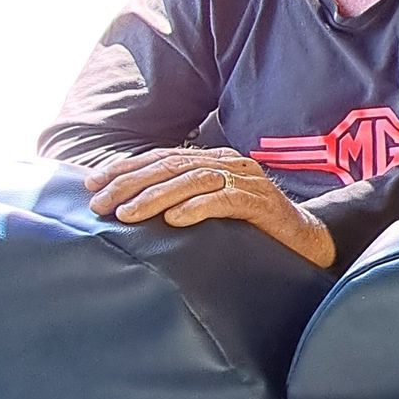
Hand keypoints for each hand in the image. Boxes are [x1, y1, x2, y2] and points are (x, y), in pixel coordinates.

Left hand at [84, 146, 337, 267]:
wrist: (305, 241)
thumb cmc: (253, 227)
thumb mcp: (213, 207)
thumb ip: (183, 198)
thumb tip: (130, 204)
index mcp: (215, 160)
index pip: (162, 158)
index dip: (125, 168)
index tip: (92, 183)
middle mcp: (230, 164)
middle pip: (172, 166)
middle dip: (130, 183)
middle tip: (101, 203)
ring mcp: (248, 181)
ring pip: (193, 180)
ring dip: (155, 197)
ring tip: (128, 215)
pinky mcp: (262, 203)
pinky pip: (225, 200)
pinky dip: (198, 208)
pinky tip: (175, 220)